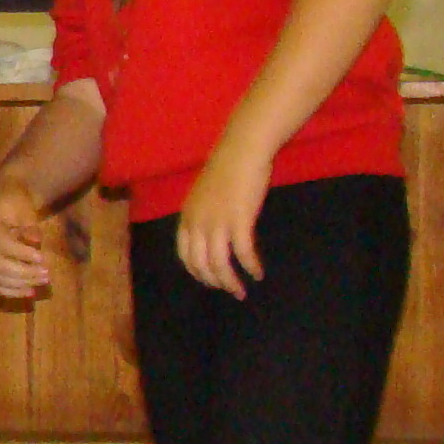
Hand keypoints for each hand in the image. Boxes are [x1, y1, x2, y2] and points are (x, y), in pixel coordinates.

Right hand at [0, 176, 54, 302]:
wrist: (2, 199)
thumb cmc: (16, 202)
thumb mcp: (26, 209)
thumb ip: (30, 226)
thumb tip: (35, 242)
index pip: (3, 245)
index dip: (23, 254)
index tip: (43, 258)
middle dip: (25, 273)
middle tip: (47, 274)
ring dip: (21, 284)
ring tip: (42, 282)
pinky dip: (11, 291)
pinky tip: (29, 291)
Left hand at [175, 139, 273, 298]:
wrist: (241, 152)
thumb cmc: (226, 170)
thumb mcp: (204, 197)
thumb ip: (203, 216)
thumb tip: (209, 235)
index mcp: (187, 218)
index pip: (185, 255)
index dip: (196, 272)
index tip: (209, 280)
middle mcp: (198, 223)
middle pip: (201, 264)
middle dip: (214, 282)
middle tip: (229, 290)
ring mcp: (217, 223)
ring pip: (220, 263)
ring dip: (230, 281)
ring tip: (241, 291)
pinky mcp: (239, 221)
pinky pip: (243, 252)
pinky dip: (250, 266)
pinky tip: (257, 273)